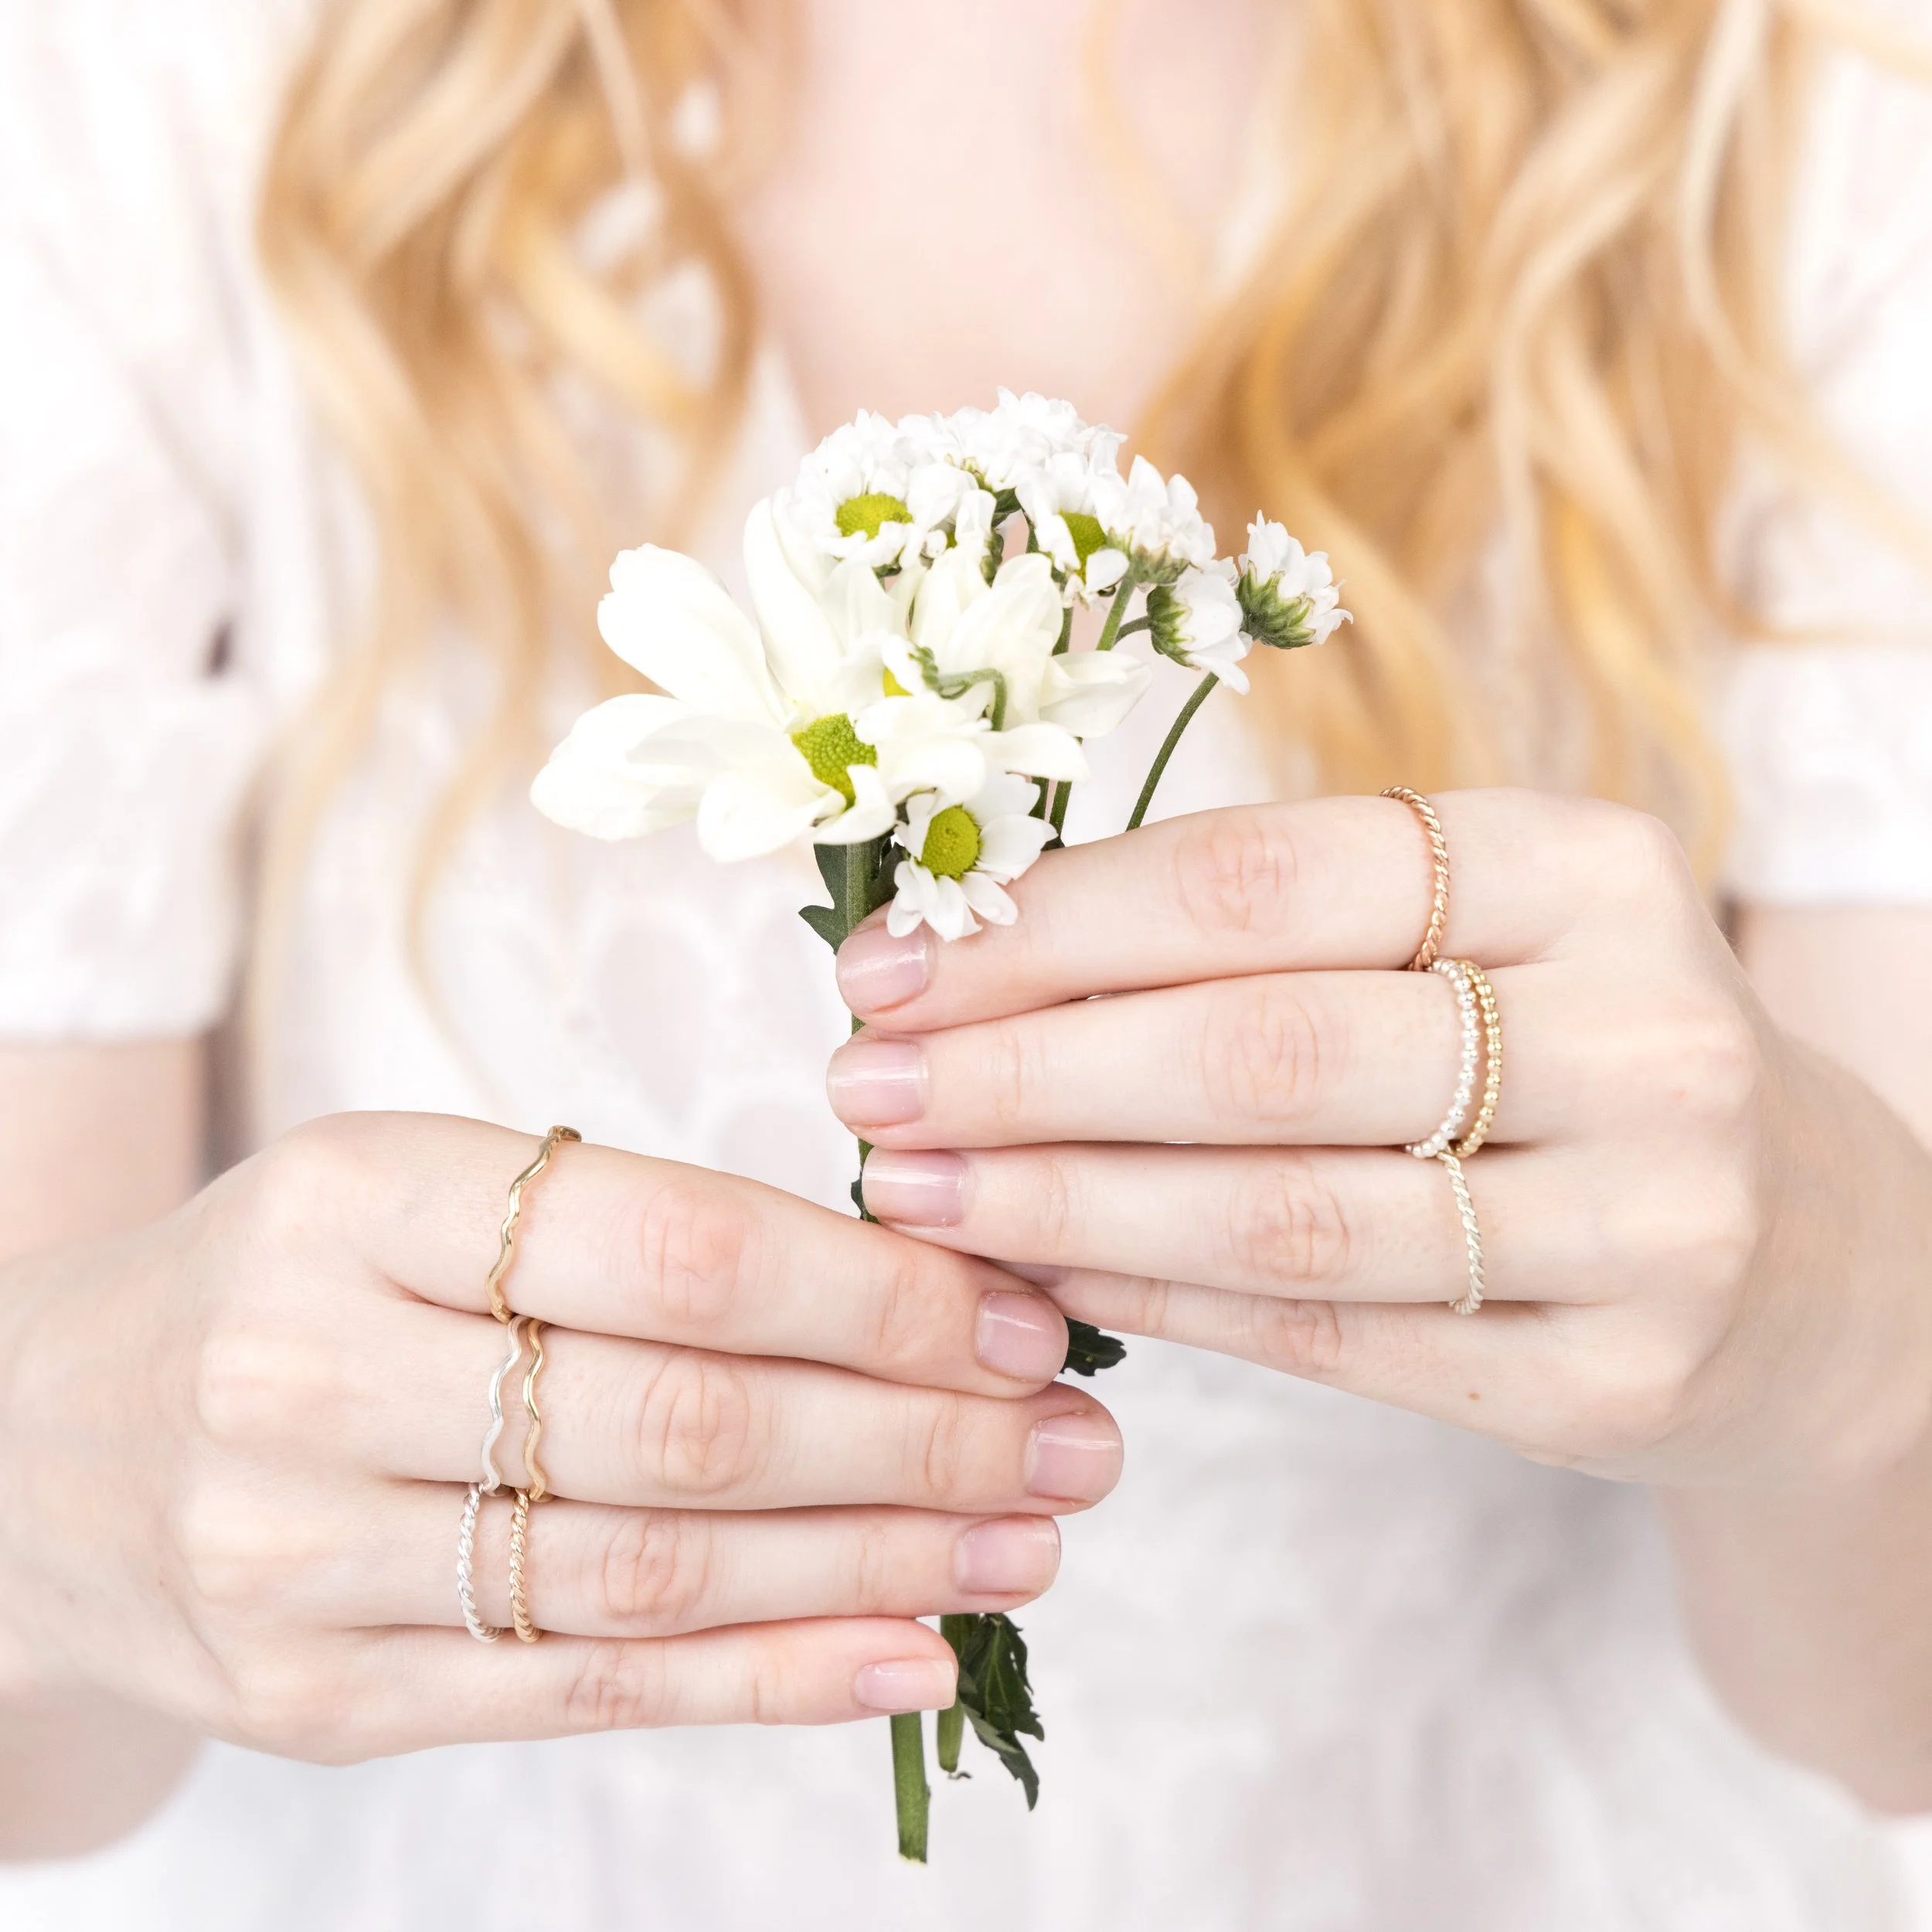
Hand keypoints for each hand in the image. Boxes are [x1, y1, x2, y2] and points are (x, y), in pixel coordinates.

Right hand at [0, 1114, 1118, 1761]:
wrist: (37, 1448)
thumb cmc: (296, 1286)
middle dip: (917, 1437)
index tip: (1017, 1315)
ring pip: (655, 1574)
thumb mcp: (425, 1195)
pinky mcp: (318, 1701)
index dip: (874, 1294)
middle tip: (1073, 1439)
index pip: (674, 1250)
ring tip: (1032, 1541)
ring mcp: (299, 1559)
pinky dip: (770, 1681)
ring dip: (879, 1566)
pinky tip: (909, 1655)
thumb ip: (633, 1237)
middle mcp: (313, 1375)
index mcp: (360, 1197)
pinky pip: (586, 1692)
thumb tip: (916, 1291)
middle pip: (686, 1425)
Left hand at [828, 790, 1931, 1486]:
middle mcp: (1641, 1032)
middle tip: (863, 1084)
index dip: (1053, 923)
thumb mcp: (1467, 934)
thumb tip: (974, 956)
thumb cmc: (1570, 1048)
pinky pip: (1333, 1337)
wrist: (1800, 1247)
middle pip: (1261, 1047)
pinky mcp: (1617, 1378)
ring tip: (913, 1190)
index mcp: (1584, 864)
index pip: (1265, 879)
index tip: (893, 959)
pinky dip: (1163, 1297)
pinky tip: (1041, 1269)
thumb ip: (1261, 932)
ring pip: (1285, 1210)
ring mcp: (1648, 1221)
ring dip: (1061, 1199)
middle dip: (1024, 1067)